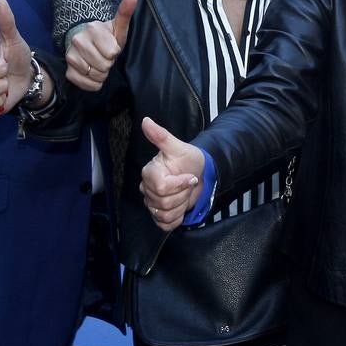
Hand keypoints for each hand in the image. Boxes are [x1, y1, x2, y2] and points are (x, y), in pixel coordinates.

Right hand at [65, 0, 136, 90]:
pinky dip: (93, 83)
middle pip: (104, 66)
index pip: (112, 53)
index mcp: (92, 29)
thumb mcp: (117, 26)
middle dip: (108, 63)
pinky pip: (86, 84)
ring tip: (98, 63)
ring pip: (96, 76)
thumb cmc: (106, 37)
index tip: (110, 47)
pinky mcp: (67, 71)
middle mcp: (78, 41)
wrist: (85, 42)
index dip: (114, 52)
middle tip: (104, 56)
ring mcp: (70, 56)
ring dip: (101, 73)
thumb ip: (125, 13)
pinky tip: (92, 72)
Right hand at [139, 116, 203, 231]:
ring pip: (164, 214)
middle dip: (182, 194)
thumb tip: (146, 121)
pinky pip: (164, 224)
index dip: (179, 184)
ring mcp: (151, 203)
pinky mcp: (158, 215)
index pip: (161, 187)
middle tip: (188, 184)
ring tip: (184, 194)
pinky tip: (181, 206)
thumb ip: (161, 136)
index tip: (189, 176)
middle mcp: (146, 188)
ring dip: (180, 206)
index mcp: (149, 172)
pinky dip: (176, 218)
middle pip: (163, 202)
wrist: (199, 173)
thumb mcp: (179, 147)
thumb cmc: (189, 159)